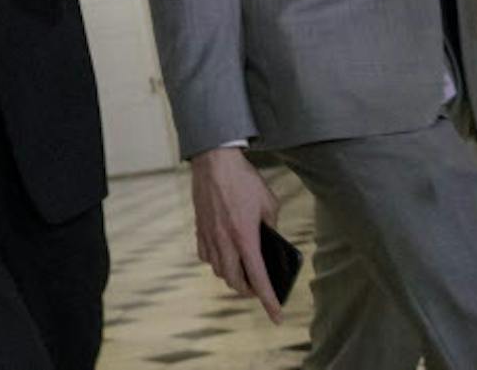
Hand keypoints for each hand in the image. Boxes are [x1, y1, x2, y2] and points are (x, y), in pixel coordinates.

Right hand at [189, 146, 282, 323]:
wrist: (214, 161)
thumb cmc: (244, 179)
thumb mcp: (269, 203)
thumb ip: (271, 226)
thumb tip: (271, 240)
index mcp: (245, 237)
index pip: (259, 279)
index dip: (269, 301)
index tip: (277, 316)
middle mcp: (225, 241)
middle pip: (235, 282)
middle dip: (248, 291)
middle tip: (258, 288)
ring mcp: (209, 236)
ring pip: (219, 272)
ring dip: (232, 277)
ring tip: (243, 271)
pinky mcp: (199, 228)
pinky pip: (206, 256)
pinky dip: (216, 262)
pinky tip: (223, 254)